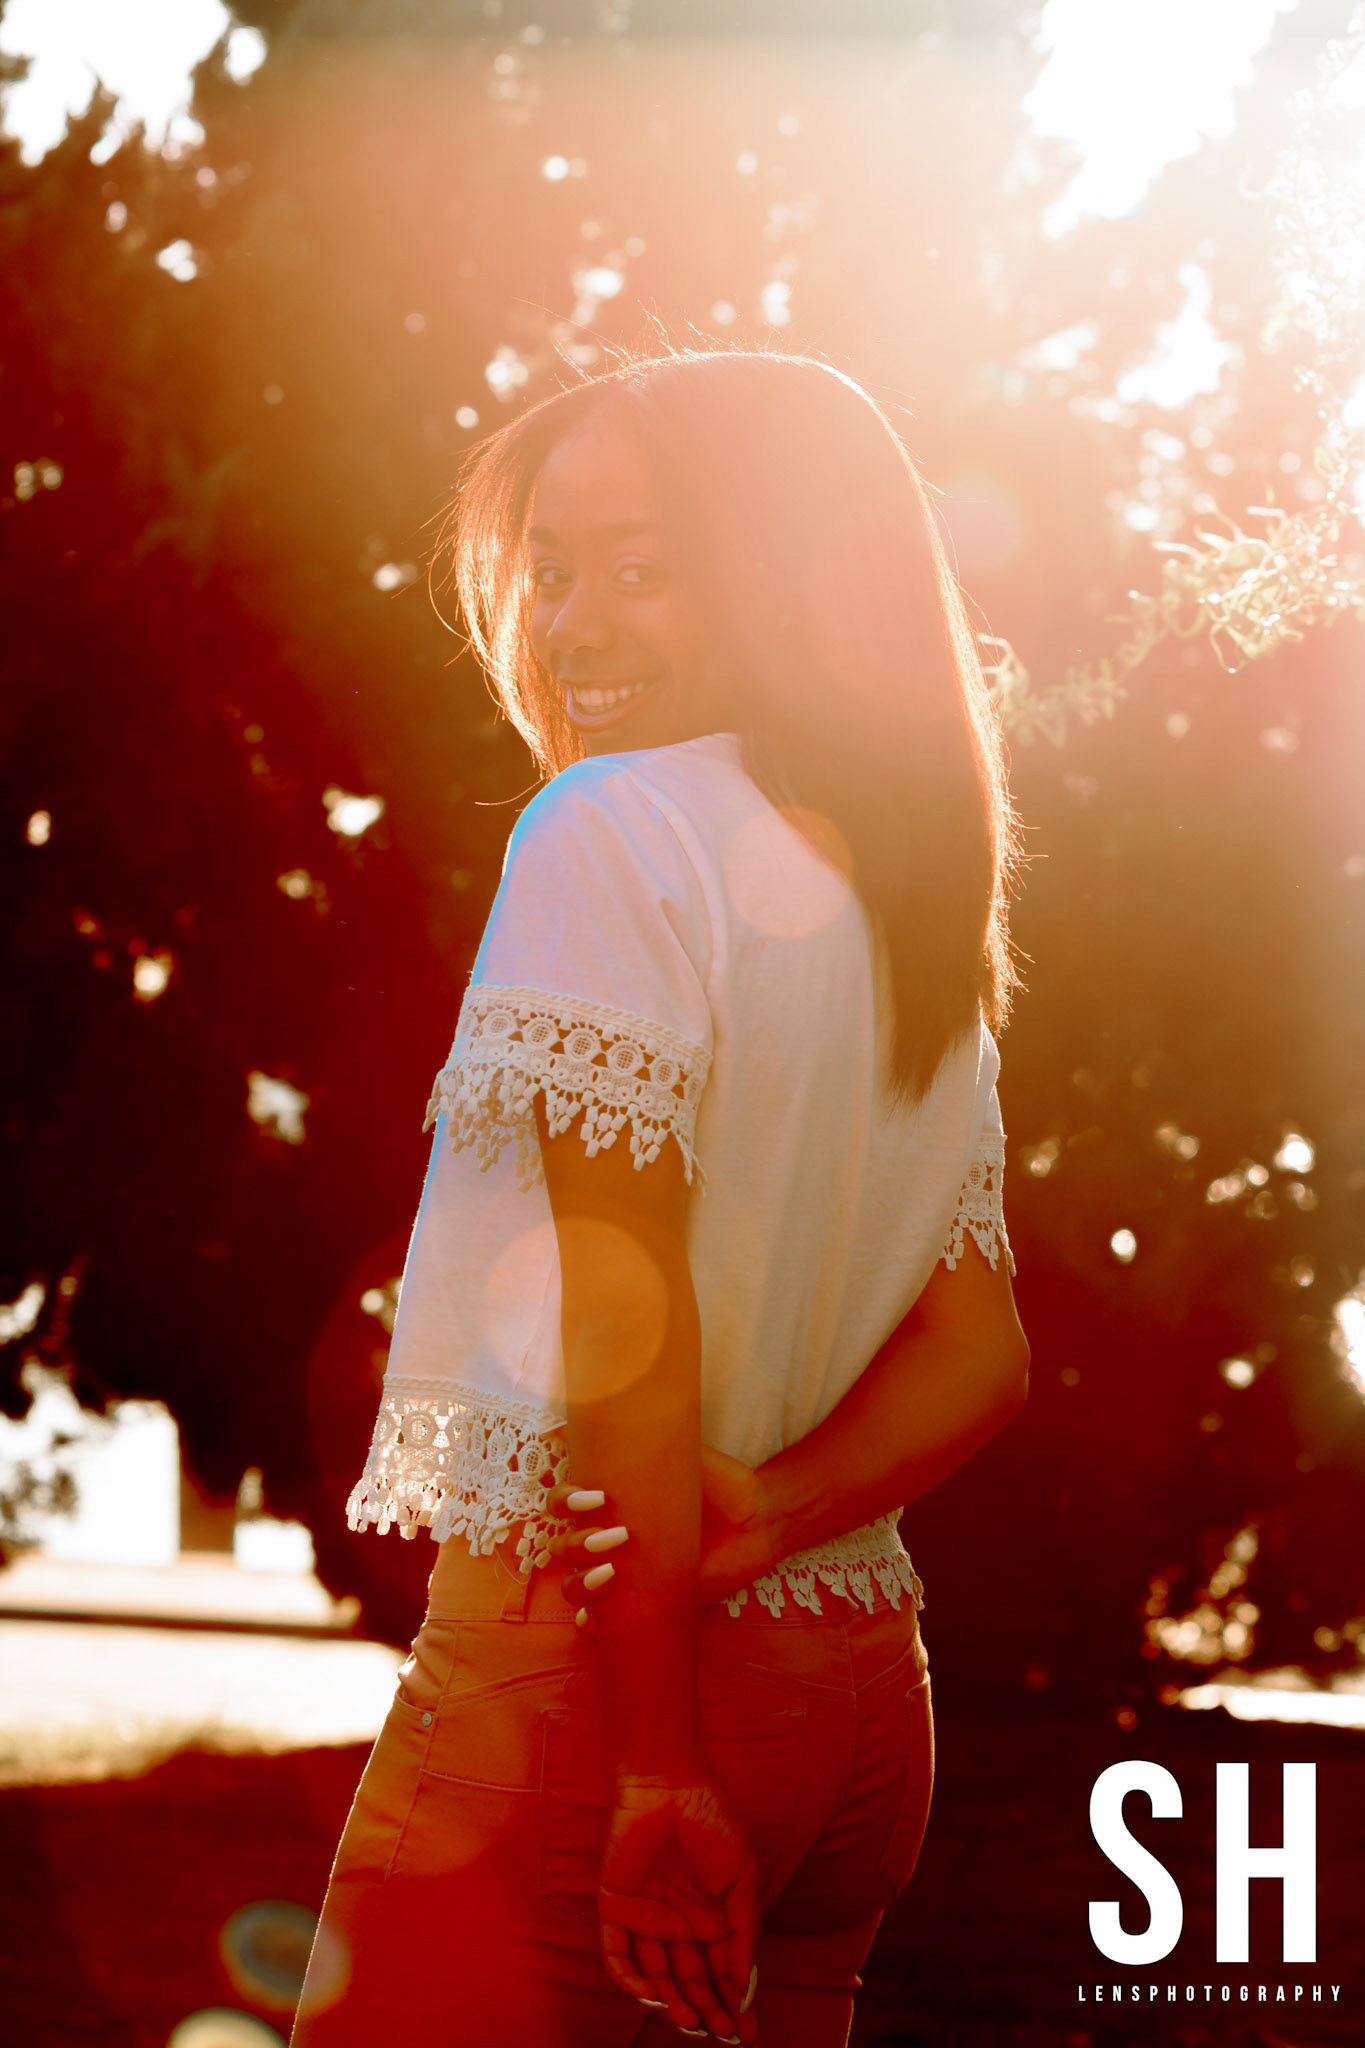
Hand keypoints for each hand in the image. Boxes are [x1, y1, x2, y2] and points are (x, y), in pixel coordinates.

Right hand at [549, 1444, 783, 1632]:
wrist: (762, 1523)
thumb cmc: (723, 1484)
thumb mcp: (687, 1454)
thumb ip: (652, 1432)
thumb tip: (610, 1394)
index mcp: (612, 1504)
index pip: (562, 1504)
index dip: (564, 1502)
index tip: (596, 1497)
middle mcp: (609, 1539)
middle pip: (560, 1547)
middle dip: (575, 1544)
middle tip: (615, 1535)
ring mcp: (623, 1574)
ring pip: (572, 1584)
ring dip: (580, 1582)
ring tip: (612, 1572)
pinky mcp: (645, 1604)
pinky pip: (601, 1622)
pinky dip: (588, 1623)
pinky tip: (593, 1620)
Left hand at [598, 1775, 760, 2043]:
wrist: (671, 1784)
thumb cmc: (713, 1824)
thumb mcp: (744, 1879)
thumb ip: (745, 1931)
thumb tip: (743, 1984)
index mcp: (711, 1920)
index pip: (720, 1975)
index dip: (732, 2004)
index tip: (746, 2031)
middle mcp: (678, 1926)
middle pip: (690, 1983)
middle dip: (706, 2011)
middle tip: (721, 2032)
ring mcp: (646, 1920)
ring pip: (655, 1976)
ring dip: (671, 2003)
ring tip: (691, 2021)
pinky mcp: (616, 1909)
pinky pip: (618, 1956)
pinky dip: (630, 1981)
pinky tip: (652, 1996)